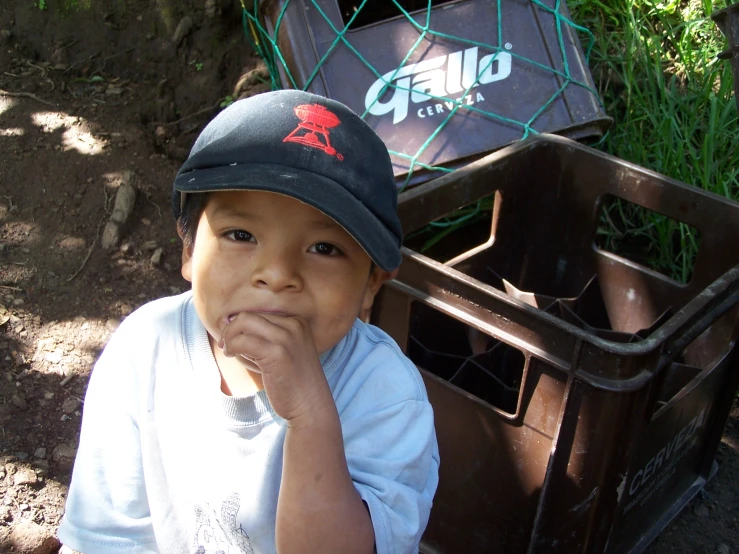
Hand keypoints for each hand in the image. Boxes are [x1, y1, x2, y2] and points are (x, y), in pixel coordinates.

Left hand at [218, 312, 333, 421]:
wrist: (311, 405)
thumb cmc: (292, 382)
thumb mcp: (283, 352)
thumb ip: (263, 337)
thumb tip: (228, 323)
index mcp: (297, 323)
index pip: (258, 313)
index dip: (239, 324)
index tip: (231, 339)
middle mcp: (293, 325)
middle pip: (249, 315)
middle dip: (230, 328)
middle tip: (225, 345)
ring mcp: (286, 338)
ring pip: (243, 323)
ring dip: (229, 337)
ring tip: (228, 351)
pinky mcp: (277, 353)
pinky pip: (242, 341)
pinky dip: (231, 347)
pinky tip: (232, 356)